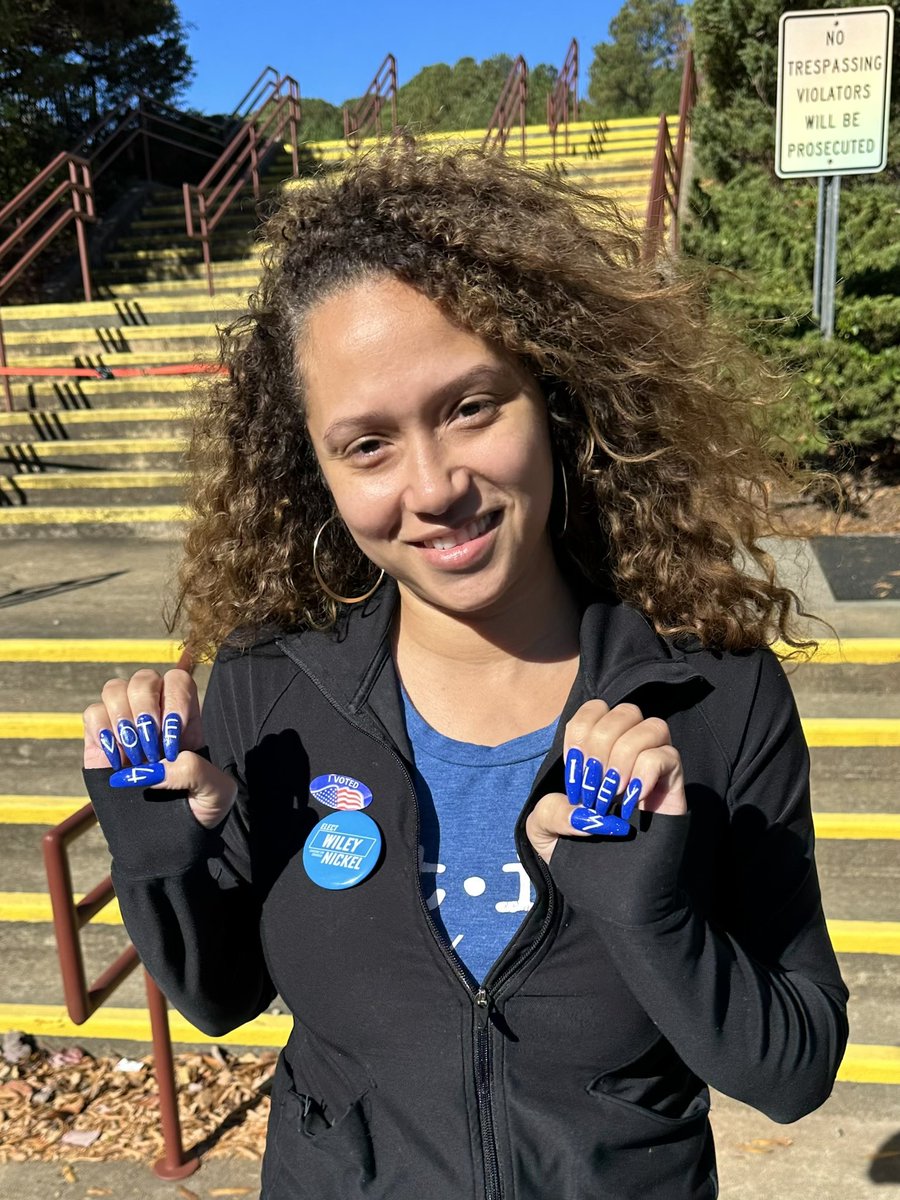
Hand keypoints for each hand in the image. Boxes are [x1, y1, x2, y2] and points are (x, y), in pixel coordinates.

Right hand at [82, 668, 236, 829]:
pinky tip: (117, 761)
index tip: (175, 739)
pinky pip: (92, 714)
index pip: (178, 679)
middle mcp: (154, 716)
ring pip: (114, 689)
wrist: (166, 844)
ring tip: (135, 758)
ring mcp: (124, 728)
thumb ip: (197, 771)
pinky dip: (102, 732)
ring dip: (124, 721)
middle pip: (143, 678)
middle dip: (146, 710)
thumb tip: (158, 765)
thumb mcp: (216, 793)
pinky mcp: (99, 745)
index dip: (175, 698)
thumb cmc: (197, 814)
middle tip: (152, 749)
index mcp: (186, 719)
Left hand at [526, 700, 685, 863]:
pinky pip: (668, 755)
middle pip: (624, 711)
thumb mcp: (543, 831)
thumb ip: (549, 811)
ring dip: (624, 758)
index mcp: (596, 749)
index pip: (593, 709)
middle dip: (600, 747)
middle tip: (592, 790)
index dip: (580, 735)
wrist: (607, 890)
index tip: (574, 774)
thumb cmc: (575, 852)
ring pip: (651, 726)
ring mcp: (654, 764)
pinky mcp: (674, 785)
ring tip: (612, 795)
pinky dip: (646, 773)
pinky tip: (633, 801)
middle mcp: (628, 749)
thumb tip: (583, 809)